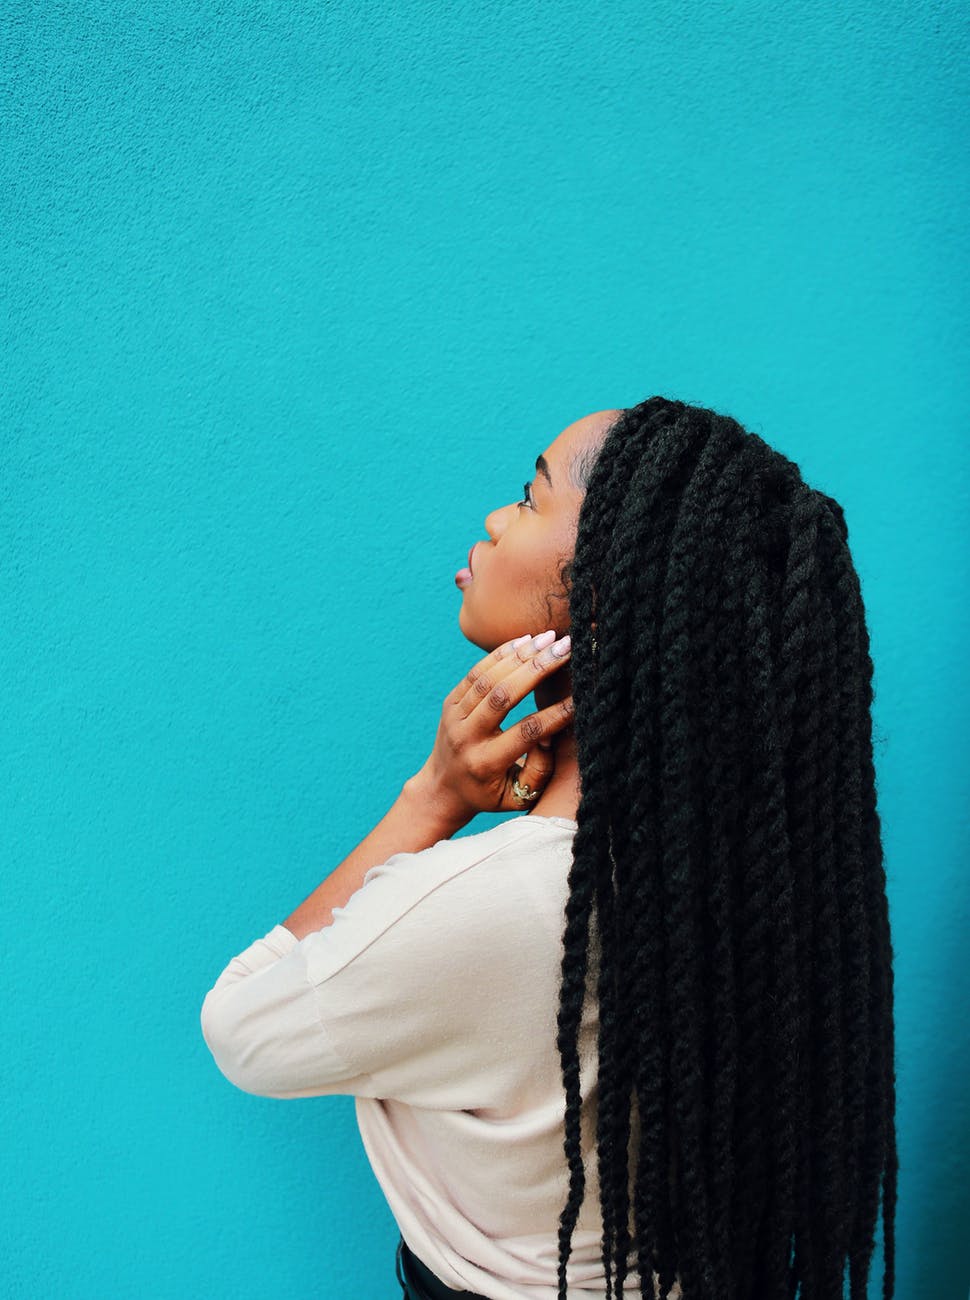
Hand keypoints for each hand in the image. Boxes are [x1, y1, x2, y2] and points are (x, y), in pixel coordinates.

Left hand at [410, 629, 573, 822]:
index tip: (582, 696)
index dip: (557, 714)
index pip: (526, 732)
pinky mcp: (450, 702)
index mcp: (485, 763)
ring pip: (488, 678)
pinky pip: (475, 672)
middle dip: (538, 669)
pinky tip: (526, 640)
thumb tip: (551, 734)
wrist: (442, 789)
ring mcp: (454, 717)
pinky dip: (500, 653)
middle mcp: (466, 737)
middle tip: (567, 649)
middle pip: (503, 696)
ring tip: (551, 638)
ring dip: (521, 655)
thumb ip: (540, 771)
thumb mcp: (517, 798)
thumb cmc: (490, 794)